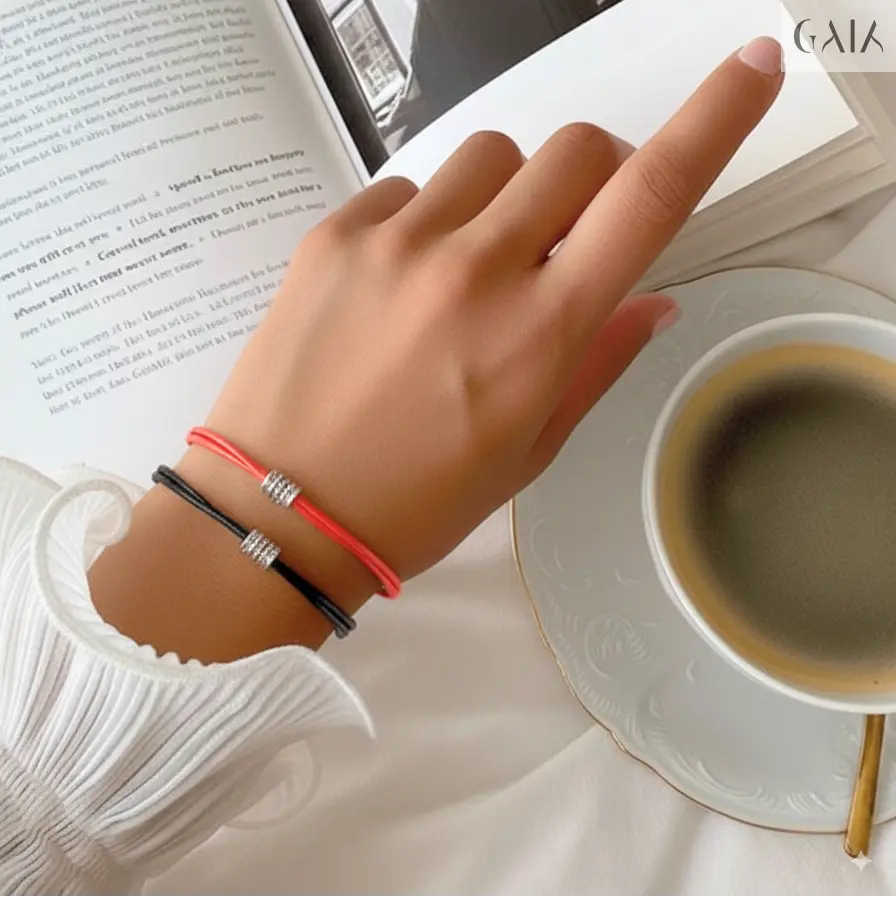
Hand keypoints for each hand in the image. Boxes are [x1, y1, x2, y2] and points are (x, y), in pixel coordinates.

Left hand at [91, 38, 783, 659]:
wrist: (280, 511)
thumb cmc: (412, 502)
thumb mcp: (528, 451)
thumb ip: (596, 363)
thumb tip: (650, 301)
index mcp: (537, 334)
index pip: (649, 197)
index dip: (716, 120)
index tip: (749, 69)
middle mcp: (474, 269)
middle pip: (575, 150)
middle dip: (595, 175)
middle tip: (569, 231)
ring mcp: (398, 242)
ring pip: (494, 156)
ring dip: (509, 194)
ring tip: (474, 265)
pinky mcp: (336, 233)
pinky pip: (412, 188)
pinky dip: (431, 219)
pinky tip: (406, 282)